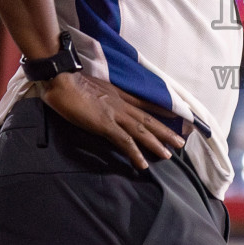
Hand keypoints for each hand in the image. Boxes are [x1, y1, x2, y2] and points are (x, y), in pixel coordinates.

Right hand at [41, 71, 186, 168]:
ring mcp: (115, 114)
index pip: (145, 103)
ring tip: (169, 155)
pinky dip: (135, 153)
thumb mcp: (93, 87)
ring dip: (156, 144)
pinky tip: (142, 164)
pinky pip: (124, 141)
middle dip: (166, 131)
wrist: (63, 80)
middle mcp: (122, 104)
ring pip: (142, 130)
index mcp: (119, 94)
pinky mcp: (106, 124)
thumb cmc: (71, 82)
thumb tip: (102, 102)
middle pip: (149, 119)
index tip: (175, 116)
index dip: (161, 110)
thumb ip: (102, 96)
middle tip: (181, 142)